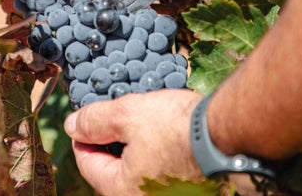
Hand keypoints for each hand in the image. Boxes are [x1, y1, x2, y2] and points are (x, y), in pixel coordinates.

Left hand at [64, 89, 204, 195]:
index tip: (88, 117)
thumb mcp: (127, 114)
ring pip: (136, 171)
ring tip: (141, 122)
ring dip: (134, 148)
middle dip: (110, 142)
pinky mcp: (187, 192)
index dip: (83, 136)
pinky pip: (159, 173)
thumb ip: (95, 121)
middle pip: (112, 170)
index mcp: (122, 191)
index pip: (87, 163)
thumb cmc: (176, 126)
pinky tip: (162, 133)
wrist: (229, 135)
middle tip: (116, 117)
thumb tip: (72, 125)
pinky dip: (155, 154)